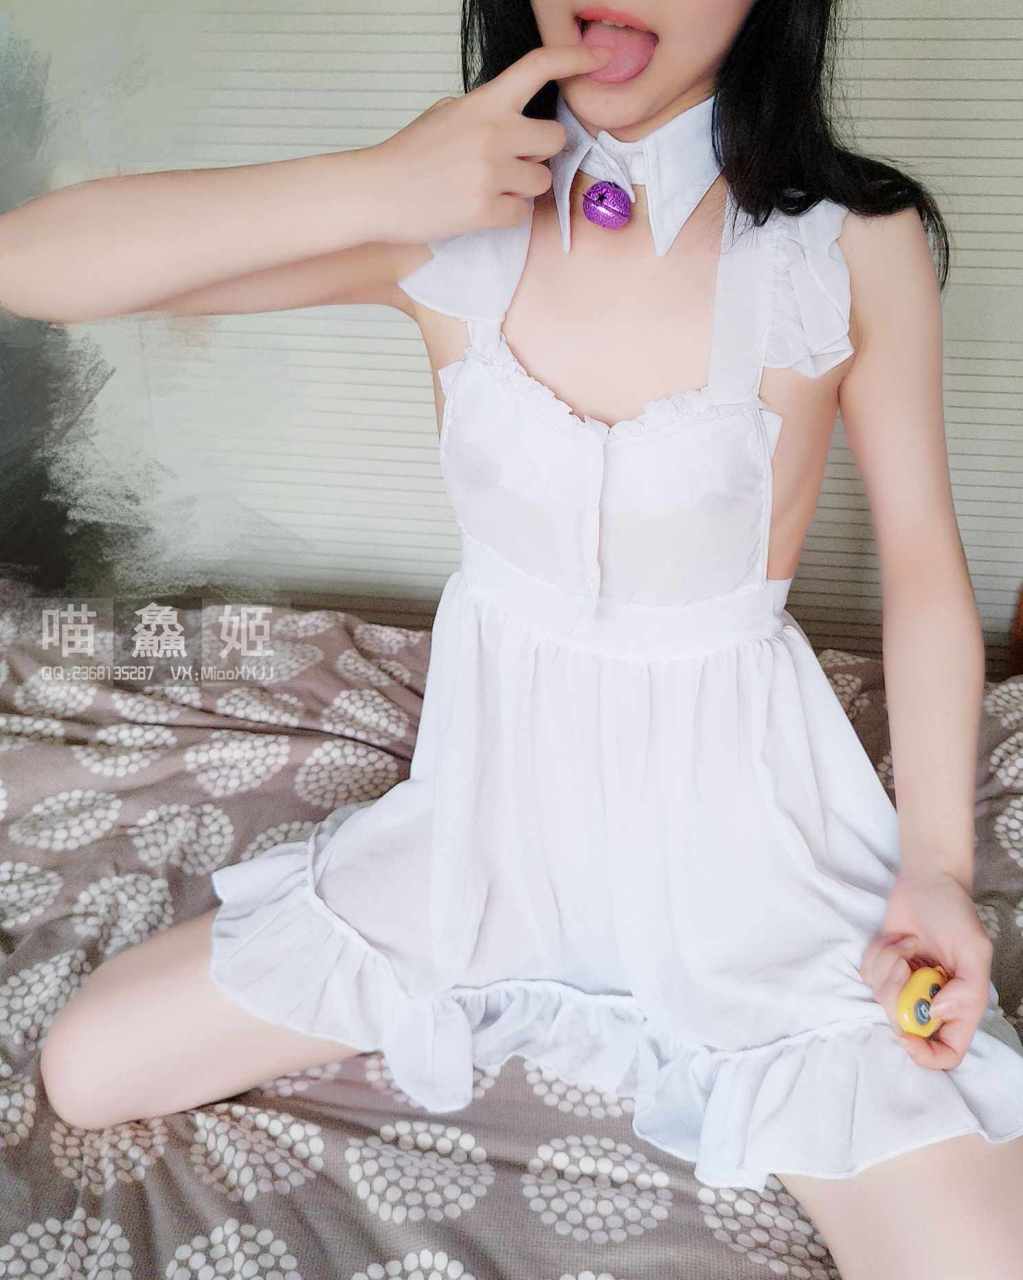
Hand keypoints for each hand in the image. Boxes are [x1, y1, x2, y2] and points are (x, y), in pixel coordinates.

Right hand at [371, 42, 612, 243]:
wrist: (377, 191)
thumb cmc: (410, 155)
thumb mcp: (446, 114)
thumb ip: (485, 112)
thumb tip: (516, 119)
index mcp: (484, 103)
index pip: (538, 67)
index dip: (575, 57)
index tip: (600, 56)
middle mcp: (493, 134)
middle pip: (556, 138)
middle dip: (540, 151)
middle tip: (512, 160)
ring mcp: (491, 174)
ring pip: (541, 180)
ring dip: (523, 186)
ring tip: (488, 187)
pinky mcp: (486, 211)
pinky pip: (522, 214)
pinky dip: (507, 215)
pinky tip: (480, 208)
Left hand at [858, 869, 993, 1069]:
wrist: (927, 881)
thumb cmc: (955, 914)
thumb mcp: (974, 951)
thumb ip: (966, 990)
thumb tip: (936, 1014)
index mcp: (960, 1006)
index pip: (946, 1053)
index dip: (926, 1055)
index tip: (905, 1035)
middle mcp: (931, 1001)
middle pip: (905, 1027)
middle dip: (898, 994)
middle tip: (906, 964)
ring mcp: (904, 985)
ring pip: (881, 999)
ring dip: (889, 966)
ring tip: (906, 943)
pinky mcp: (883, 966)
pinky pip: (867, 976)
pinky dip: (877, 954)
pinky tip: (896, 939)